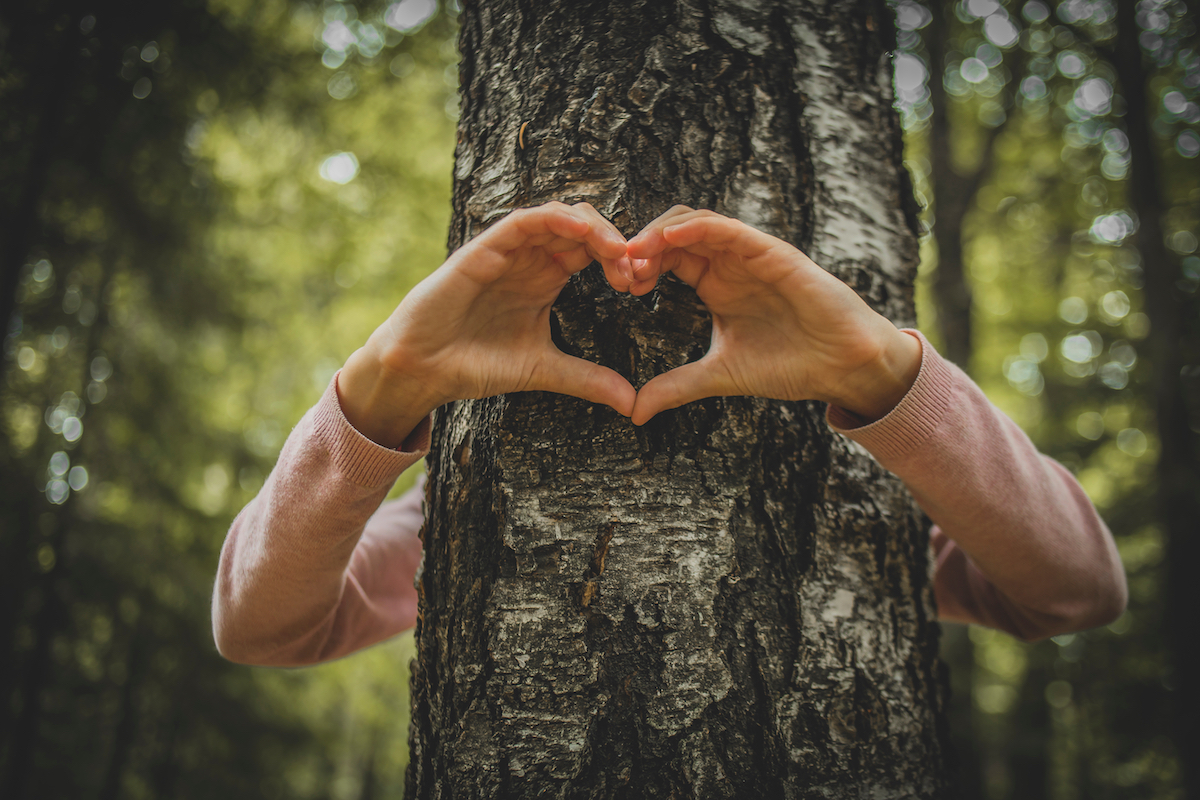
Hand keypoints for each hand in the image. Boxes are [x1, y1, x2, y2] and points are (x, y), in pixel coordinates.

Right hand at [339, 202, 636, 446]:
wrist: (423, 369)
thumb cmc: (475, 364)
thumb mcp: (543, 370)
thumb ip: (587, 379)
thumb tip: (633, 404)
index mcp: (547, 278)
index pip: (593, 253)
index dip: (621, 261)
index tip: (641, 285)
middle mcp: (531, 259)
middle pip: (583, 229)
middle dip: (615, 242)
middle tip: (636, 268)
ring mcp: (508, 250)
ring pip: (558, 217)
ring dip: (592, 227)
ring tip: (617, 249)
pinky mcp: (483, 249)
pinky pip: (523, 221)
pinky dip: (552, 219)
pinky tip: (579, 230)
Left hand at [624, 207, 920, 425]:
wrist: (843, 368)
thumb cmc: (791, 365)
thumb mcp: (719, 375)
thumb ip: (677, 387)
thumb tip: (633, 412)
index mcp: (714, 283)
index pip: (667, 257)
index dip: (638, 264)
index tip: (619, 286)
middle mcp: (729, 263)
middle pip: (674, 232)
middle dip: (641, 245)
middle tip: (618, 269)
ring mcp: (750, 255)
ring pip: (696, 222)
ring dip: (661, 233)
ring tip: (635, 254)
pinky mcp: (773, 253)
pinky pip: (730, 229)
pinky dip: (699, 227)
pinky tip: (670, 236)